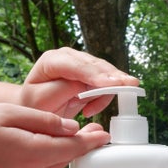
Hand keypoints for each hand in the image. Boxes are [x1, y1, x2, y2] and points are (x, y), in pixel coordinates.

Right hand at [0, 103, 109, 167]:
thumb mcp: (7, 113)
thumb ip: (43, 121)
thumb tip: (71, 129)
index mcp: (31, 154)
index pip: (74, 148)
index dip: (93, 141)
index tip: (105, 134)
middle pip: (63, 160)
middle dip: (78, 146)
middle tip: (89, 132)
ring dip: (57, 155)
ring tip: (59, 138)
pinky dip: (39, 165)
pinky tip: (31, 151)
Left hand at [20, 47, 139, 118]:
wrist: (37, 110)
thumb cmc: (36, 106)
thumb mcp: (43, 100)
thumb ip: (65, 89)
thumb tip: (88, 84)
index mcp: (51, 60)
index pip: (77, 65)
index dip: (96, 74)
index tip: (113, 83)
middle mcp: (68, 57)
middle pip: (96, 65)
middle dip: (114, 77)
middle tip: (131, 86)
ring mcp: (81, 64)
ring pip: (106, 73)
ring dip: (105, 92)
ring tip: (88, 110)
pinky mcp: (91, 74)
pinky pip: (107, 83)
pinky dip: (104, 97)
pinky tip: (89, 109)